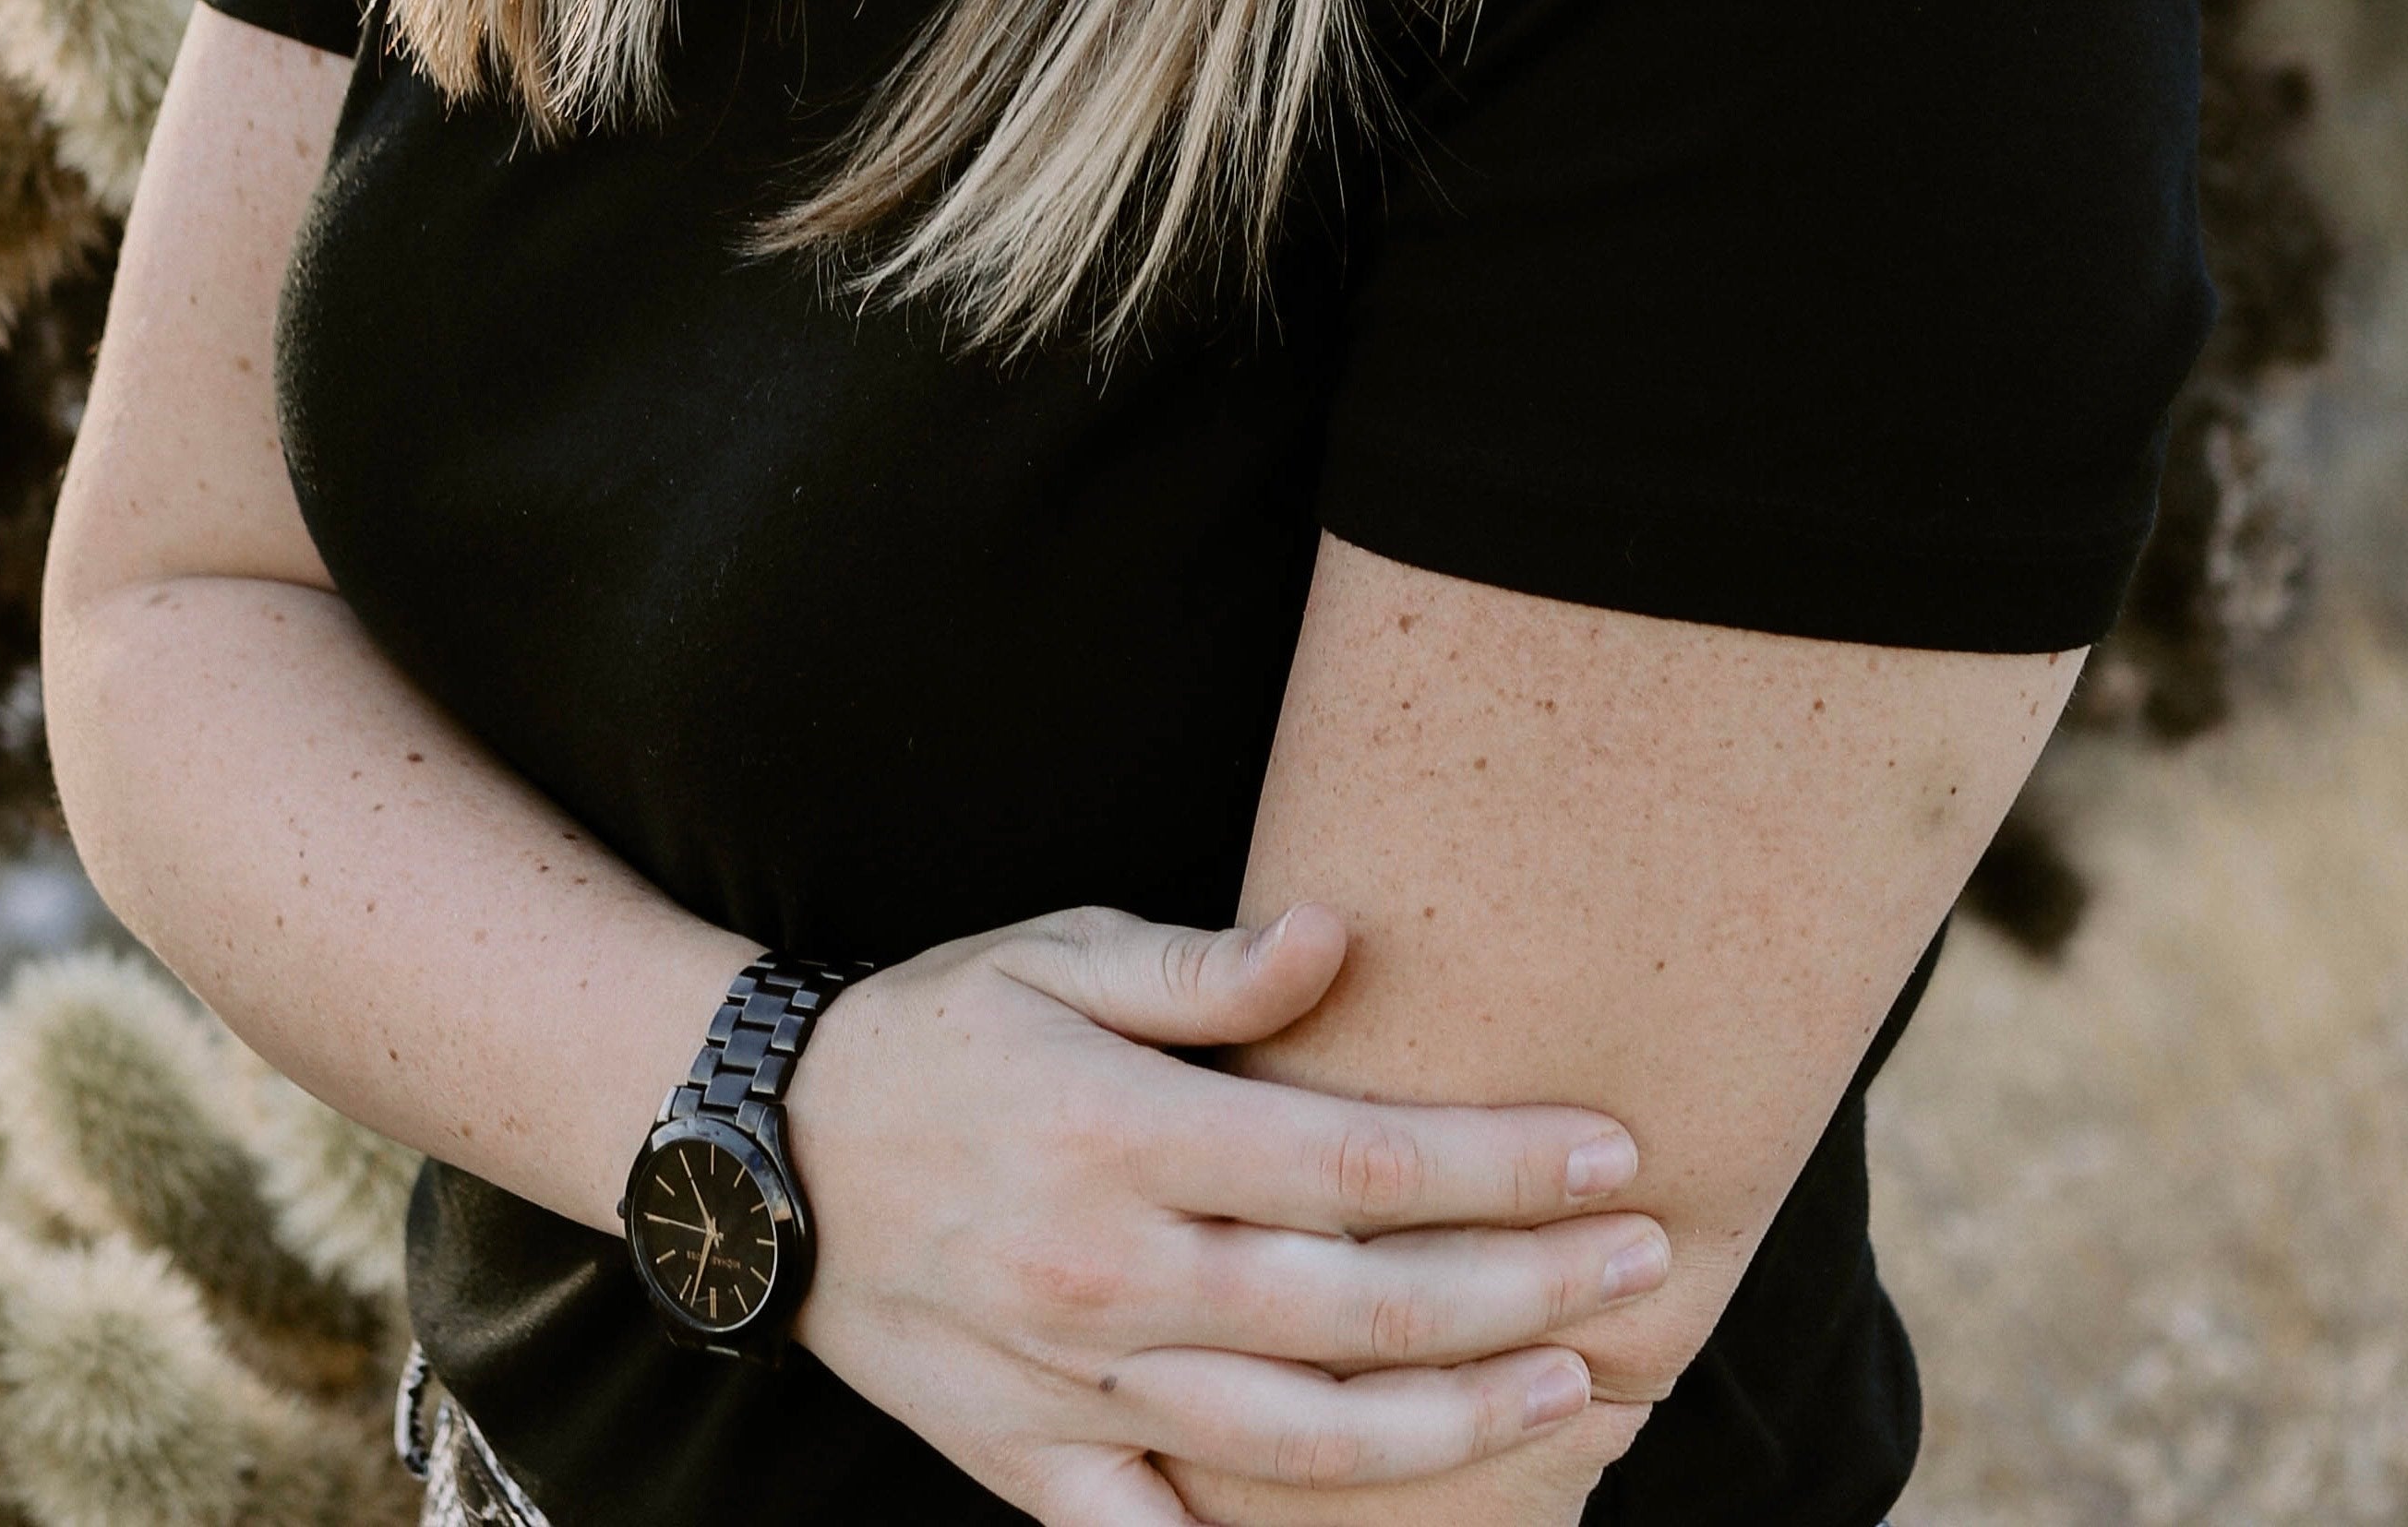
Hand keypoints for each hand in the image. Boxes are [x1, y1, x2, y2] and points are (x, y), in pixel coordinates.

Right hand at [786, 903, 1667, 1525]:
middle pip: (1360, 1308)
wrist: (761, 1156)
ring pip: (1303, 1441)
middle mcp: (1112, 1275)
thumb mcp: (1056, 952)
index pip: (1354, 1163)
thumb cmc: (937, 1028)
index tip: (1612, 1154)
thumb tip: (1337, 937)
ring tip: (1578, 1388)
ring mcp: (1077, 1390)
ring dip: (1457, 1424)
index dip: (1495, 1167)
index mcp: (1127, 1135)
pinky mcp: (1034, 1469)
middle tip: (1646, 1268)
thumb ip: (1204, 967)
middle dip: (1524, 1293)